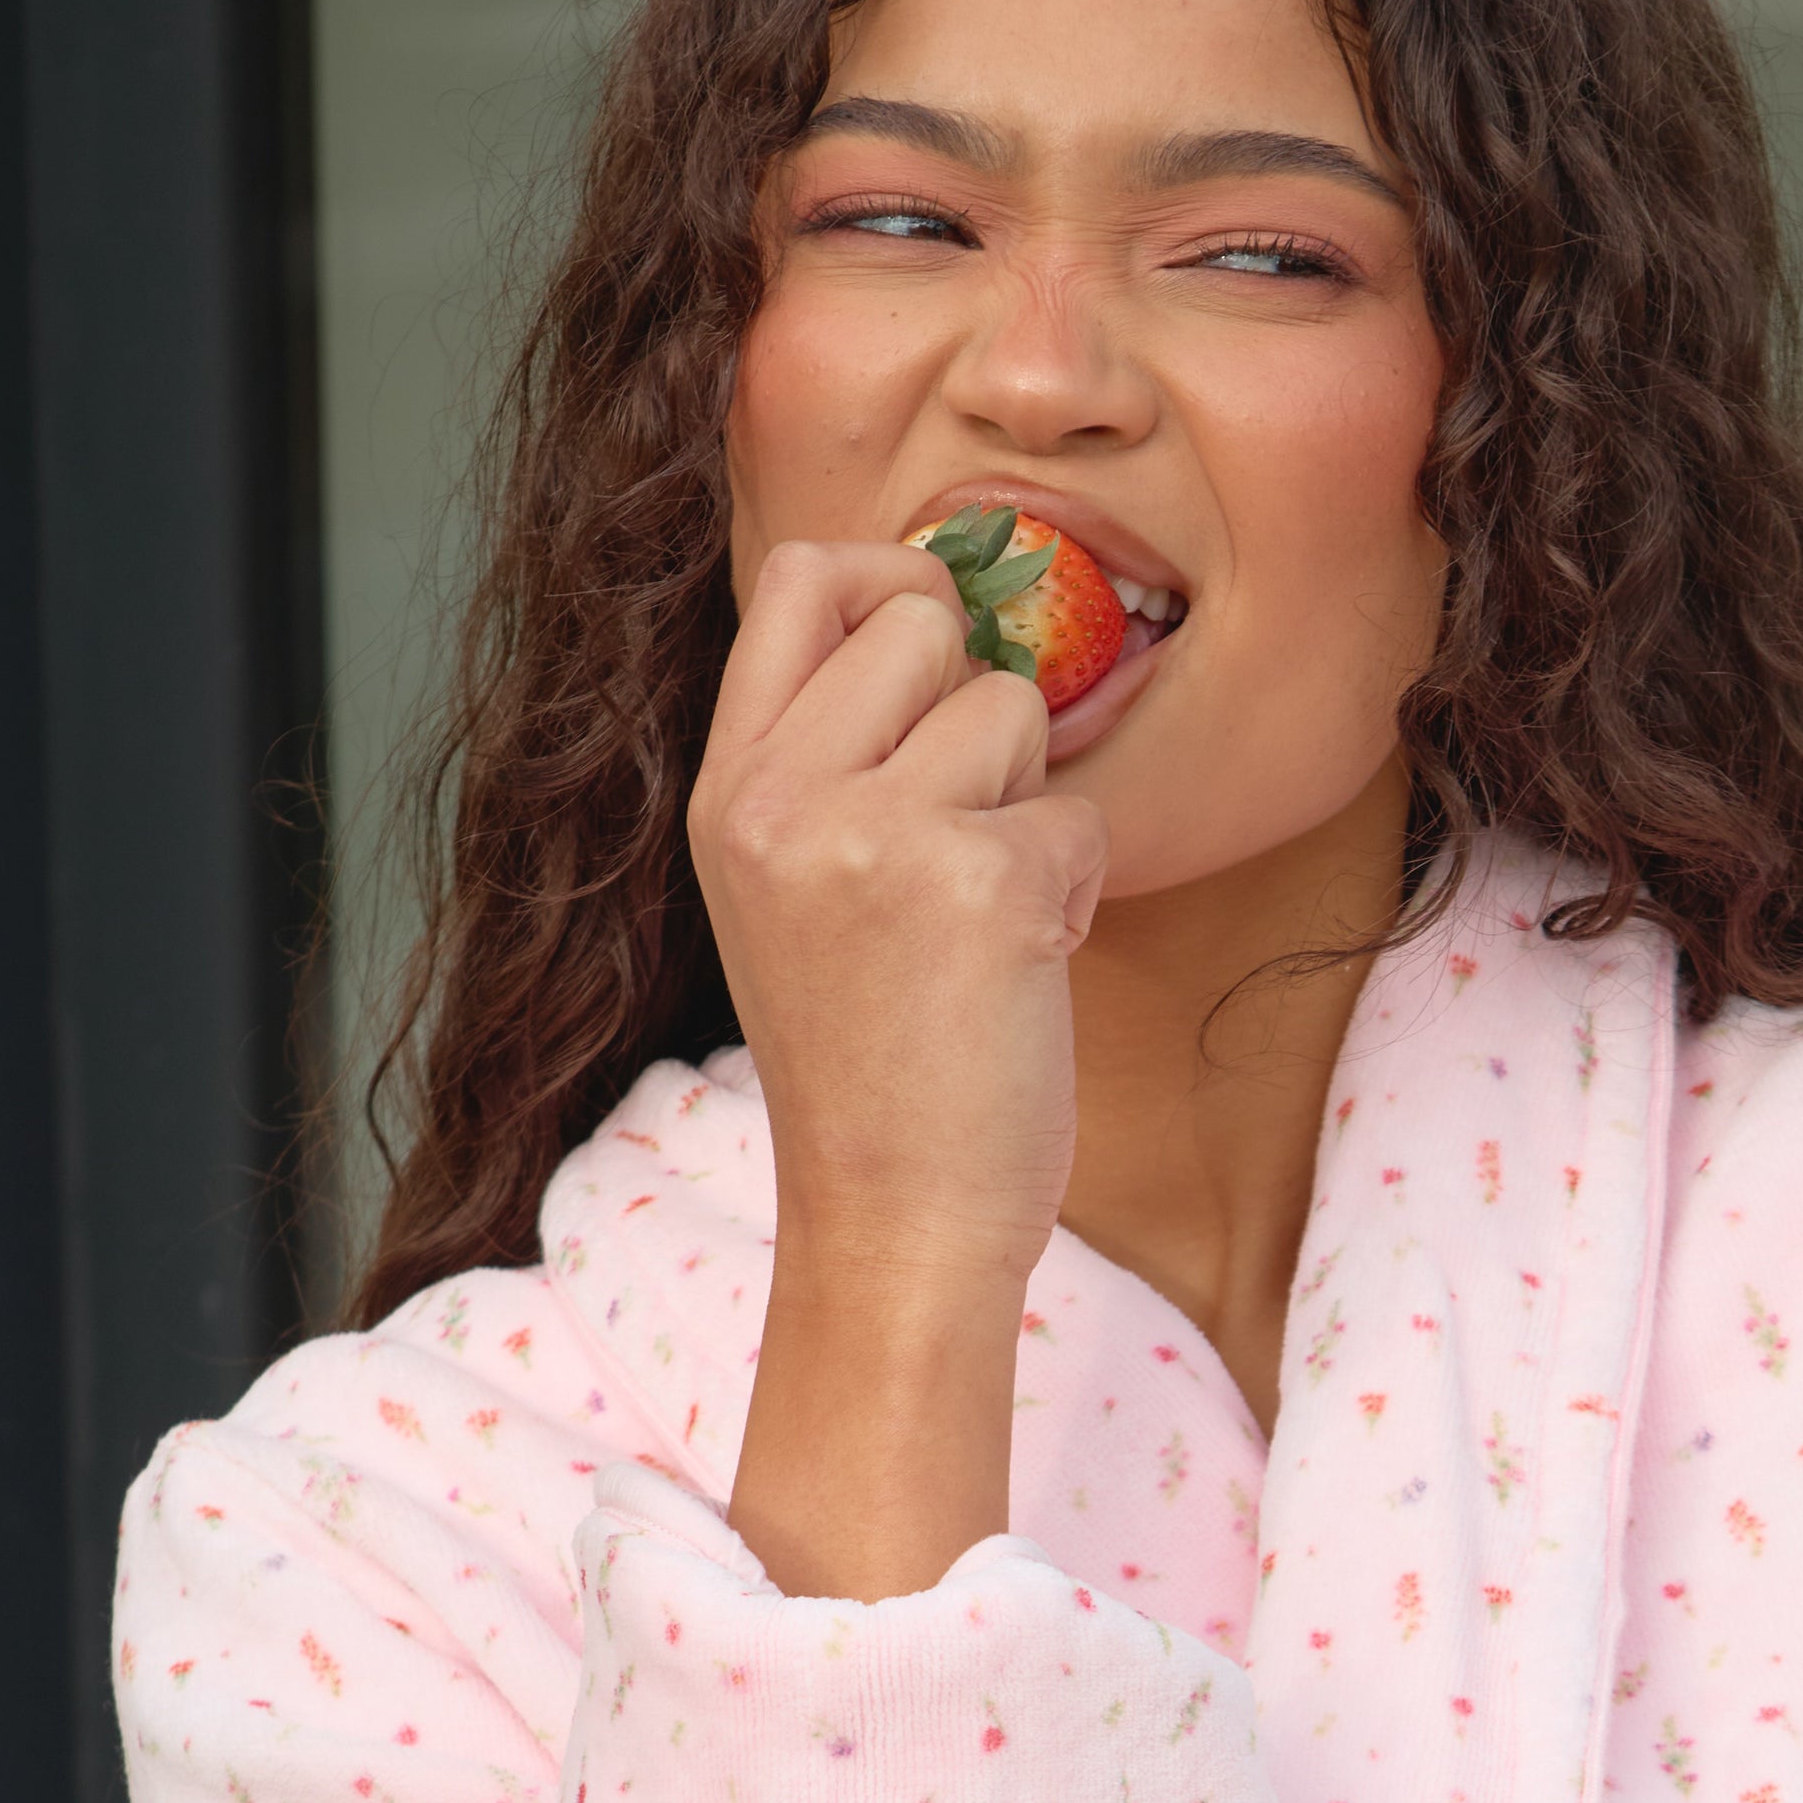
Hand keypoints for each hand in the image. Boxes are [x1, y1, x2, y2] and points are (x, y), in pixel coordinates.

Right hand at [694, 540, 1107, 1597]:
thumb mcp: (790, 890)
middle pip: (917, 618)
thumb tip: (939, 607)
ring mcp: (871, 833)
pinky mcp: (978, 882)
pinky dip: (1073, 888)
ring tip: (982, 920)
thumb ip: (831, 758)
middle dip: (976, 709)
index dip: (891, 580)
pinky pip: (1076, 814)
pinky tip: (1020, 970)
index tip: (937, 642)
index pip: (798, 578)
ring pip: (1008, 706)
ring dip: (1029, 805)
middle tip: (965, 830)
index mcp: (725, 793)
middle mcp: (778, 797)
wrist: (892, 1224)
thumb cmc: (870, 1067)